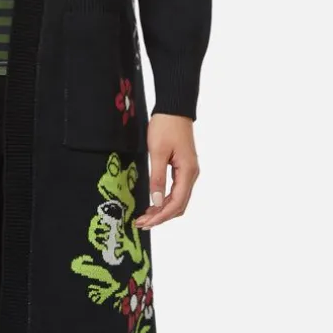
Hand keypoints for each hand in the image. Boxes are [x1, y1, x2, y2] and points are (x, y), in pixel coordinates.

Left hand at [133, 113, 199, 227]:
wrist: (174, 109)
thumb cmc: (166, 127)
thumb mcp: (157, 152)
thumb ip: (157, 178)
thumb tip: (156, 202)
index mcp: (187, 172)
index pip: (176, 203)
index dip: (161, 216)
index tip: (145, 223)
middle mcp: (191, 175)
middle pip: (179, 205)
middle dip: (161, 217)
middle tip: (141, 224)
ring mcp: (188, 172)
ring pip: (178, 200)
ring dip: (163, 210)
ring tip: (145, 217)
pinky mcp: (183, 168)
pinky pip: (176, 191)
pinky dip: (165, 200)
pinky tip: (153, 204)